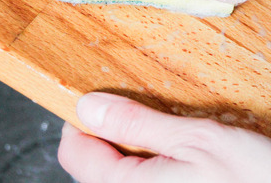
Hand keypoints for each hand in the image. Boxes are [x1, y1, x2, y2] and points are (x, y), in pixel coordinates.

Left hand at [57, 92, 270, 182]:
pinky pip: (147, 182)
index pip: (74, 150)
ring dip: (141, 147)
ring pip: (123, 173)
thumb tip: (90, 107)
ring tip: (176, 132)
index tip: (105, 97)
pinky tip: (188, 155)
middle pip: (97, 163)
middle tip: (152, 110)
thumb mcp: (196, 139)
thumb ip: (137, 123)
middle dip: (119, 132)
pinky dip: (158, 164)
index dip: (85, 118)